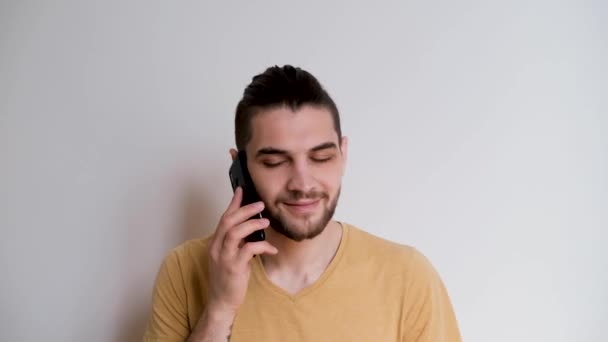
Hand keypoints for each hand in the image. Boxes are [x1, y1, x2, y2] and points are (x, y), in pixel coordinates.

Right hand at [205, 186, 277, 317]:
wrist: (222, 302)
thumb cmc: (229, 279)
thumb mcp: (232, 257)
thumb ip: (239, 243)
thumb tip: (253, 229)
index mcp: (216, 243)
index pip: (223, 218)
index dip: (233, 203)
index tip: (241, 190)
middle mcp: (217, 248)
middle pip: (228, 221)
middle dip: (244, 209)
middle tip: (260, 204)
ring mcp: (224, 258)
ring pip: (235, 233)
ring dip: (252, 224)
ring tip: (266, 222)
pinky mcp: (233, 268)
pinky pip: (248, 250)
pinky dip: (261, 246)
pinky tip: (271, 248)